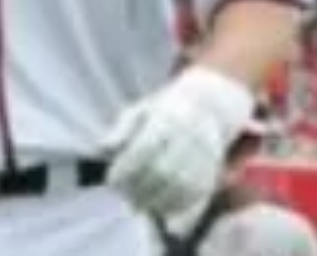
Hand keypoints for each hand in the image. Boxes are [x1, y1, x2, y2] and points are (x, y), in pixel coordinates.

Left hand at [103, 66, 253, 215]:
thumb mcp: (140, 110)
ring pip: (181, 185)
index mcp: (167, 118)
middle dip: (140, 188)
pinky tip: (161, 210)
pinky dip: (179, 206)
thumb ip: (121, 129)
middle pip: (163, 170)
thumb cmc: (165, 110)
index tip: (111, 180)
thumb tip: (102, 149)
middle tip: (123, 195)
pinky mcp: (214, 168)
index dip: (126, 168)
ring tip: (138, 205)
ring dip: (157, 201)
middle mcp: (188, 136)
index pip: (144, 148)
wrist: (208, 105)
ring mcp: (204, 154)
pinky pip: (198, 193)